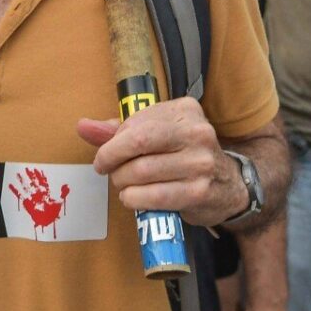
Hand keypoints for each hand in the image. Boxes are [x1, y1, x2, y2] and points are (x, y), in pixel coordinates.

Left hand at [74, 97, 246, 226]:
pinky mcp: (199, 191)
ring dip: (122, 183)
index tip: (104, 155)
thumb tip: (83, 127)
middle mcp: (197, 132)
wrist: (228, 185)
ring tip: (123, 185)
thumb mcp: (157, 134)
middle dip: (113, 163)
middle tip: (109, 172)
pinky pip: (154, 197)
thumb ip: (119, 130)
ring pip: (141, 172)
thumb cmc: (184, 156)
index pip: (135, 124)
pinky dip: (134, 199)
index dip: (112, 143)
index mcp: (185, 110)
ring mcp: (201, 163)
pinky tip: (133, 198)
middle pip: (137, 145)